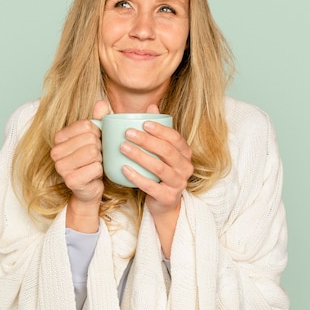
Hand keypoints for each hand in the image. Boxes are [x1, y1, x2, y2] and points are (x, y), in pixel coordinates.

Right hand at [50, 100, 109, 231]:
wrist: (89, 187)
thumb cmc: (91, 160)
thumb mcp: (95, 137)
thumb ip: (98, 119)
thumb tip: (101, 103)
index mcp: (59, 137)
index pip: (86, 125)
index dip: (97, 133)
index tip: (95, 142)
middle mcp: (56, 151)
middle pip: (90, 139)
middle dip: (99, 148)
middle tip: (95, 157)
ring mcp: (61, 167)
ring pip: (93, 153)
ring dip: (99, 159)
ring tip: (94, 164)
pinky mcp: (70, 180)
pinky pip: (96, 168)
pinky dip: (100, 171)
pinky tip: (93, 175)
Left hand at [119, 104, 193, 256]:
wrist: (164, 202)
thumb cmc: (160, 172)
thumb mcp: (161, 151)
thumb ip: (158, 130)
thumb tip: (152, 106)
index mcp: (185, 154)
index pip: (175, 138)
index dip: (160, 130)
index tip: (143, 122)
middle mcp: (185, 168)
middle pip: (167, 151)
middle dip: (147, 140)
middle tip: (128, 133)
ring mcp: (178, 184)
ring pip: (159, 167)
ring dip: (140, 156)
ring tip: (123, 147)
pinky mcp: (167, 197)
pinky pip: (151, 186)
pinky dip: (136, 177)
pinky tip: (124, 168)